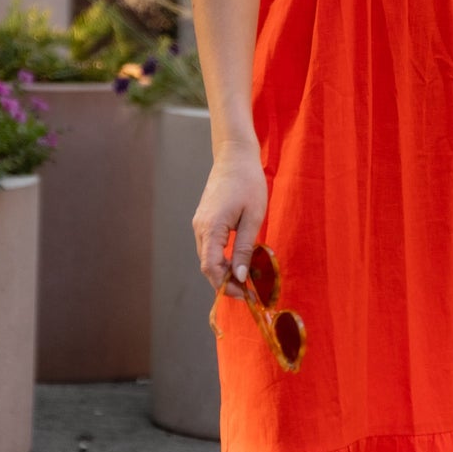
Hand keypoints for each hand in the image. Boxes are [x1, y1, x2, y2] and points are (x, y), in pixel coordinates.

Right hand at [193, 144, 267, 296]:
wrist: (234, 156)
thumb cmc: (248, 182)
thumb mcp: (253, 218)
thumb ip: (244, 248)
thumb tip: (240, 277)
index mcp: (211, 228)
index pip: (211, 268)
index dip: (225, 286)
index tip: (244, 294)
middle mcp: (200, 228)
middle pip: (207, 266)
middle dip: (225, 282)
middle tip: (248, 291)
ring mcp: (199, 223)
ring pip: (207, 257)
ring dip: (223, 271)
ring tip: (245, 279)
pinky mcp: (204, 220)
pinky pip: (209, 246)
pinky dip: (221, 258)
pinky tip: (236, 261)